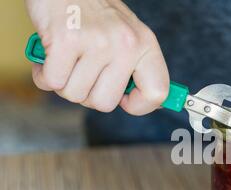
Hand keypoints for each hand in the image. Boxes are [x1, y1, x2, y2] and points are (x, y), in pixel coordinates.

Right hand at [25, 0, 168, 114]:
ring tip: (67, 60)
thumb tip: (151, 103)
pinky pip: (53, 82)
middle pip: (105, 103)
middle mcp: (126, 44)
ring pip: (75, 95)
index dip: (138, 106)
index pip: (157, 93)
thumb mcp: (127, 37)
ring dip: (64, 83)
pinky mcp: (67, 39)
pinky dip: (44, 75)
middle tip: (83, 72)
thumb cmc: (95, 15)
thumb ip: (136, 68)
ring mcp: (97, 41)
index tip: (123, 100)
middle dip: (87, 94)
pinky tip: (50, 59)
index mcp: (145, 45)